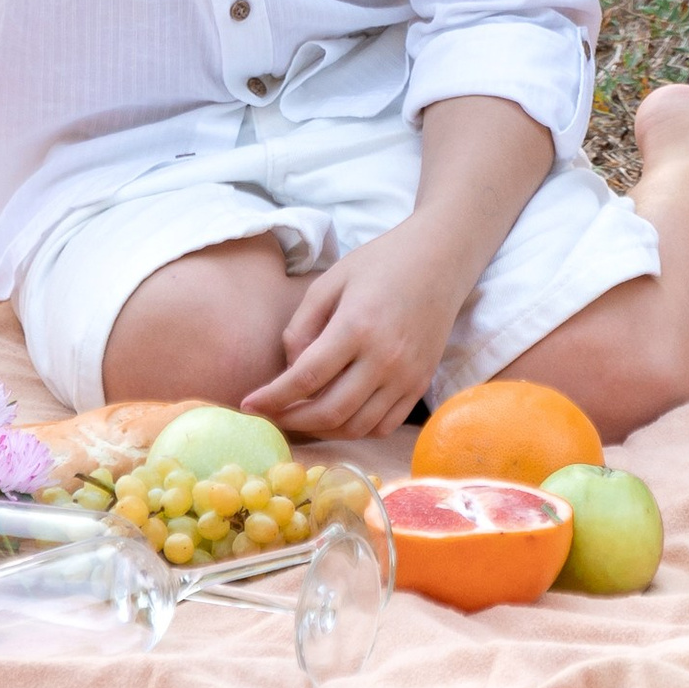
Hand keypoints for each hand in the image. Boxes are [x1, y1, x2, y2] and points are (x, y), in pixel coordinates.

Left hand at [237, 217, 465, 437]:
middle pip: (329, 411)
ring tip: (300, 416)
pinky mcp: (420, 384)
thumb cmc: (381, 262)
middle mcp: (384, 358)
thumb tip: (288, 369)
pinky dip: (355, 430)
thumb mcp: (331, 280)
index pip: (306, 377)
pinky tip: (337, 416)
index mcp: (357, 325)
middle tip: (271, 414)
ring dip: (321, 430)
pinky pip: (383, 426)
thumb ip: (302, 325)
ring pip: (356, 427)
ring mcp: (406, 376)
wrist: (440, 257)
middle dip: (291, 419)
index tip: (248, 404)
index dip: (272, 397)